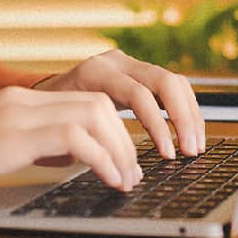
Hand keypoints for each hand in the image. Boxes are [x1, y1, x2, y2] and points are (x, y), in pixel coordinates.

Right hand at [0, 86, 142, 201]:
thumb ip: (25, 142)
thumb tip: (66, 157)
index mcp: (15, 101)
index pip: (82, 100)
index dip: (112, 130)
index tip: (123, 161)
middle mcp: (19, 100)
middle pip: (96, 103)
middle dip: (123, 140)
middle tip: (131, 174)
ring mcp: (14, 114)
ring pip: (93, 114)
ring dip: (118, 150)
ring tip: (123, 180)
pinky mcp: (10, 136)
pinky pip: (75, 137)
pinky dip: (101, 159)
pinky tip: (105, 180)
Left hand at [34, 49, 205, 160]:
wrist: (43, 95)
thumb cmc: (53, 115)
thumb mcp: (67, 126)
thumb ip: (96, 142)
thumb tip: (126, 175)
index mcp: (96, 73)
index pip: (139, 94)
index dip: (157, 125)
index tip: (167, 154)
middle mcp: (115, 63)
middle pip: (164, 82)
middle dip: (183, 118)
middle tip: (190, 151)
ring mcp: (129, 64)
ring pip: (174, 81)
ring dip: (190, 115)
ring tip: (194, 146)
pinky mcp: (139, 73)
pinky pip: (172, 86)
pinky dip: (184, 109)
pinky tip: (188, 133)